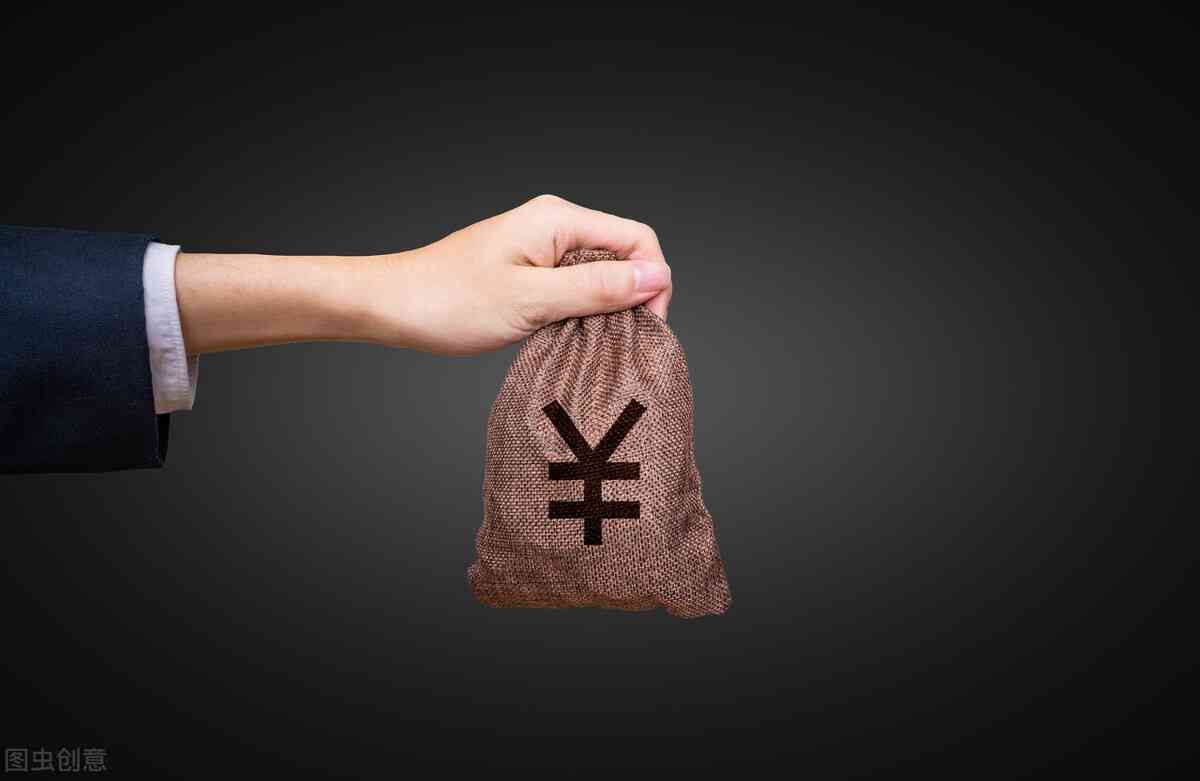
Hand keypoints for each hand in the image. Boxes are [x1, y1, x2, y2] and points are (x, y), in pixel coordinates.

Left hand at [360, 195, 671, 353]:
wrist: (391, 305)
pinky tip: (569, 340)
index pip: (638, 240)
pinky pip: (575, 288)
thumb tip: (656, 278)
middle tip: (619, 346)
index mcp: (558, 220)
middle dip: (631, 300)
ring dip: (605, 312)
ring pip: (600, 277)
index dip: (653, 283)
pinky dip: (581, 314)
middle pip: (623, 257)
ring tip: (592, 347)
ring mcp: (542, 248)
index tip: (646, 328)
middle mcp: (555, 227)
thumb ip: (595, 288)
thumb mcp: (530, 300)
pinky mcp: (530, 271)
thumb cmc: (447, 301)